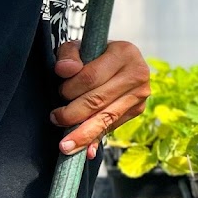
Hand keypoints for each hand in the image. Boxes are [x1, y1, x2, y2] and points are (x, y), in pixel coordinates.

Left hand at [51, 40, 151, 157]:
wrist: (121, 62)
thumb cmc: (96, 55)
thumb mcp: (80, 48)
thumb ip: (68, 55)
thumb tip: (65, 70)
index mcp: (124, 53)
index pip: (91, 77)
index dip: (70, 89)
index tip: (59, 94)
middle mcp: (138, 74)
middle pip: (99, 100)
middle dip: (73, 114)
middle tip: (56, 120)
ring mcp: (141, 94)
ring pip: (107, 117)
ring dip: (84, 134)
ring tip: (66, 146)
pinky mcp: (139, 109)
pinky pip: (113, 126)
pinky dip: (97, 138)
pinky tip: (87, 149)